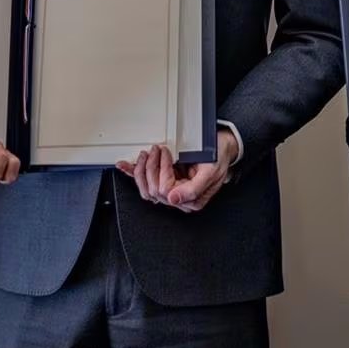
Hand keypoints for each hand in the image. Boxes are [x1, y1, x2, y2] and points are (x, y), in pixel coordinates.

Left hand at [117, 128, 238, 213]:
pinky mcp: (167, 181)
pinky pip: (146, 182)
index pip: (166, 191)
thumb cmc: (218, 157)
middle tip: (156, 150)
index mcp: (191, 199)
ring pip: (146, 188)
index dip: (163, 170)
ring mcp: (172, 189)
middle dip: (151, 167)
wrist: (223, 147)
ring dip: (141, 170)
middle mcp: (180, 197)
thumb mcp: (211, 172)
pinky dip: (133, 173)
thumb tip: (174, 200)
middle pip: (153, 190)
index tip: (166, 154)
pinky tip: (125, 168)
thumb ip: (193, 189)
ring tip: (146, 154)